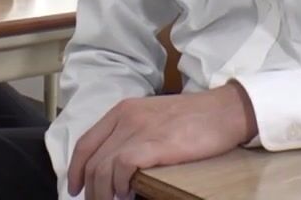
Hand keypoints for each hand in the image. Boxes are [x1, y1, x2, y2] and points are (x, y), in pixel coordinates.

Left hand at [68, 84, 257, 199]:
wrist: (225, 110)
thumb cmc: (194, 117)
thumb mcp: (154, 116)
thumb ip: (133, 132)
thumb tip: (116, 162)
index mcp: (123, 110)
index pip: (86, 143)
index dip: (76, 169)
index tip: (75, 187)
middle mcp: (126, 118)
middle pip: (91, 160)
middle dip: (89, 188)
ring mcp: (140, 130)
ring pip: (102, 168)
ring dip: (103, 193)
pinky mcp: (155, 144)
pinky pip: (121, 168)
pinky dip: (119, 185)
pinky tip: (127, 193)